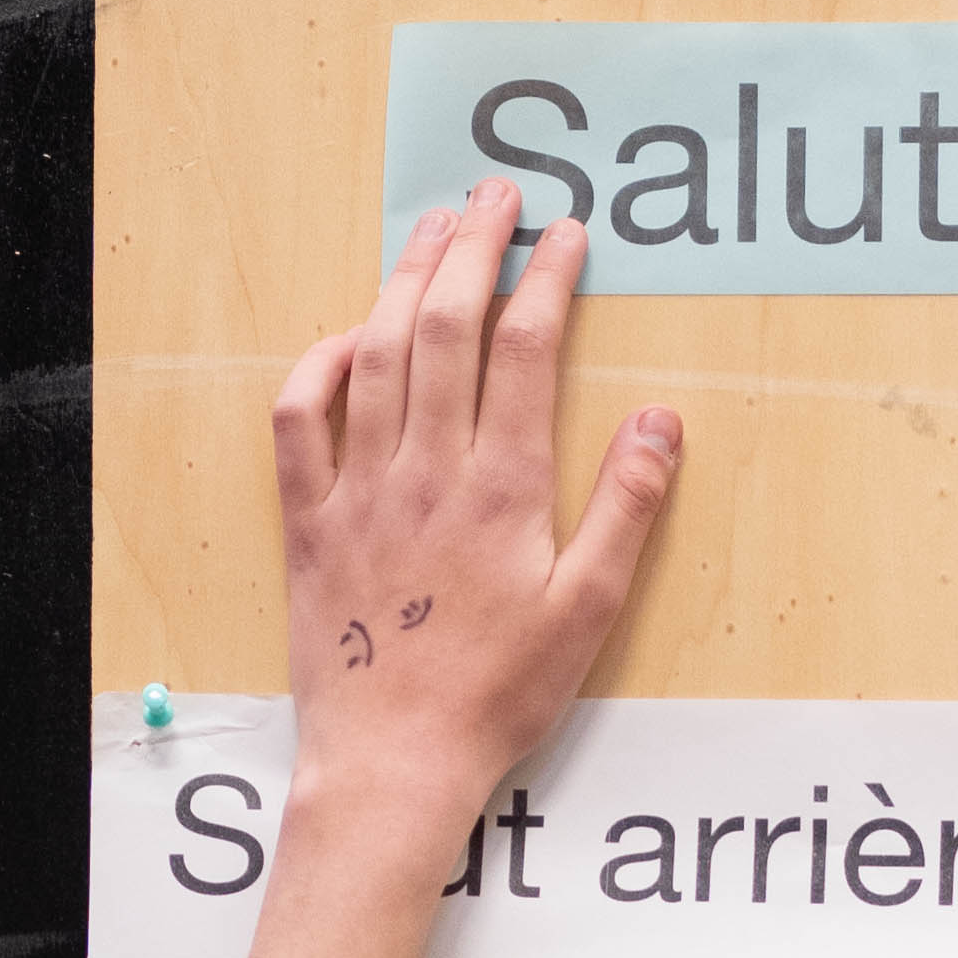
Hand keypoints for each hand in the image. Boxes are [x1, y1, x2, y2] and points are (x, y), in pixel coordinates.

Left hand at [224, 179, 678, 957]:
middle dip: (473, 247)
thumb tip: (658, 419)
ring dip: (406, 280)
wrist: (391, 764)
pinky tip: (347, 335)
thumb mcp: (588, 611)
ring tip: (433, 230)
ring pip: (377, 354)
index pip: (522, 349)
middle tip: (496, 193)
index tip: (567, 232)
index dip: (546, 278)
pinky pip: (300, 419)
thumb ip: (625, 507)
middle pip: (445, 326)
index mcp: (499, 488)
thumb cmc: (496, 696)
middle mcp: (424, 471)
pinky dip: (320, 363)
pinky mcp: (309, 521)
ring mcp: (358, 490)